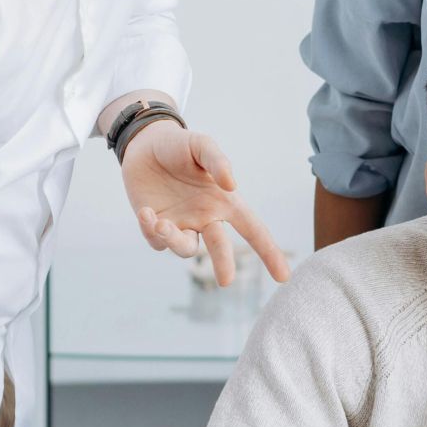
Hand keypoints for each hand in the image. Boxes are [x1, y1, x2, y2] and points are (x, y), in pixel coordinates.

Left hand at [121, 121, 290, 284]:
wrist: (143, 145)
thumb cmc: (179, 145)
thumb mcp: (201, 145)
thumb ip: (218, 161)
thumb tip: (231, 185)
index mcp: (224, 202)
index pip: (253, 229)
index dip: (269, 252)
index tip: (284, 277)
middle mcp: (205, 218)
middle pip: (220, 247)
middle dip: (224, 263)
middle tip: (226, 281)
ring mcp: (181, 224)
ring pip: (185, 248)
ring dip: (175, 240)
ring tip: (161, 224)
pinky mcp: (155, 226)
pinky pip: (156, 241)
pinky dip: (150, 230)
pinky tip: (145, 211)